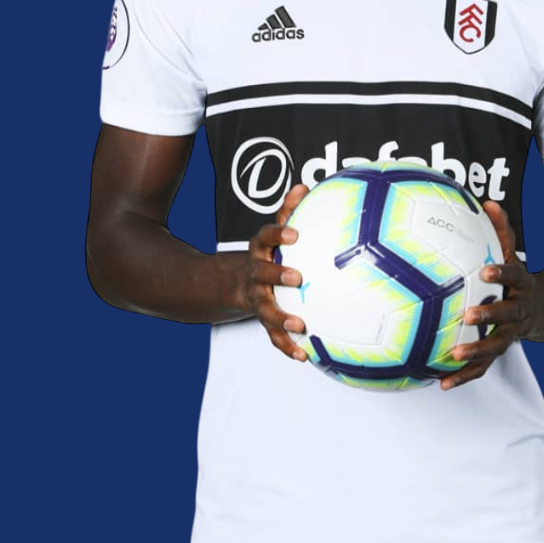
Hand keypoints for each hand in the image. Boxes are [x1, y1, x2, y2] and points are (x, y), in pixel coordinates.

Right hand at [241, 182, 310, 361]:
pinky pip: (273, 336)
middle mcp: (256, 274)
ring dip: (281, 318)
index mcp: (261, 250)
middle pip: (263, 274)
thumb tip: (303, 186)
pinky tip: (304, 356)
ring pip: (266, 309)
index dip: (277, 234)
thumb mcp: (275, 233)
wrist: (239, 284)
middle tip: (297, 277)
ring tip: (299, 326)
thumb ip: (289, 211)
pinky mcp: (264, 320)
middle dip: (277, 275)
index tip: (294, 234)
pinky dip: (287, 346)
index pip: (266, 237)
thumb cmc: (269, 254)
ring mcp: (258, 299)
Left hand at [440, 200, 535, 390]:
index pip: (515, 276)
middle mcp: (520, 313)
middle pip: (508, 316)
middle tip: (468, 315)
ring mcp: (512, 335)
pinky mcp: (500, 351)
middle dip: (490, 316)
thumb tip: (488, 203)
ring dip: (476, 353)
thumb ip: (502, 231)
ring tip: (454, 356)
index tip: (487, 270)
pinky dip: (464, 375)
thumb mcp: (514, 254)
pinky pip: (483, 367)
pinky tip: (442, 384)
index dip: (502, 273)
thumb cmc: (520, 279)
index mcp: (523, 287)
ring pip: (496, 347)